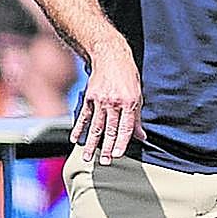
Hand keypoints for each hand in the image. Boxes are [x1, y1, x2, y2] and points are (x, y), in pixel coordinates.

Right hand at [73, 41, 147, 163]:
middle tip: (105, 162)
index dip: (122, 142)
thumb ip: (138, 116)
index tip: (118, 155)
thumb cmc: (127, 75)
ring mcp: (100, 100)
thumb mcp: (138, 93)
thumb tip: (141, 136)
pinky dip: (79, 128)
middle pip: (110, 130)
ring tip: (88, 157)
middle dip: (107, 148)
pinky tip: (75, 139)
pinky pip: (84, 116)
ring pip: (96, 126)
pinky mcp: (89, 97)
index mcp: (129, 102)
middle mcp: (114, 102)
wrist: (110, 55)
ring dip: (92, 143)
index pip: (126, 127)